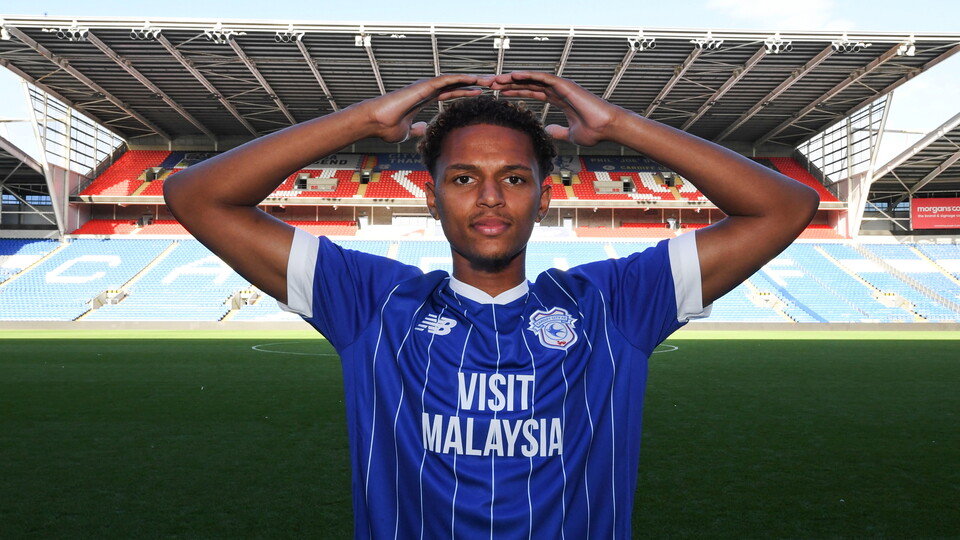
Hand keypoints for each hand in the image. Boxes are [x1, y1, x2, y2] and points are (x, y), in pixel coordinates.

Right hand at [354, 74, 482, 142]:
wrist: (375, 122)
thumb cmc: (386, 127)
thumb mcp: (407, 131)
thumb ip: (416, 129)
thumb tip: (422, 130)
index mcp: (424, 99)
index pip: (450, 93)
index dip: (465, 92)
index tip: (480, 94)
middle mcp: (426, 90)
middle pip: (455, 84)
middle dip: (473, 84)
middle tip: (491, 84)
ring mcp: (425, 86)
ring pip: (454, 79)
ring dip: (472, 79)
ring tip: (489, 80)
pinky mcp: (424, 86)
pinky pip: (446, 80)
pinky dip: (461, 78)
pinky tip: (474, 79)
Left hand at [484, 71, 625, 145]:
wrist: (606, 128)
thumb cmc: (594, 132)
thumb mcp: (570, 134)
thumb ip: (558, 131)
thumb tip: (548, 131)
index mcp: (558, 99)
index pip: (532, 92)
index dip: (516, 91)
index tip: (500, 93)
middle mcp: (558, 90)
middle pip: (529, 83)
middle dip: (510, 84)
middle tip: (492, 84)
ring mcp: (561, 86)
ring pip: (533, 79)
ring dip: (514, 78)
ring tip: (498, 79)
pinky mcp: (565, 85)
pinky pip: (543, 77)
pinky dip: (528, 75)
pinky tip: (513, 75)